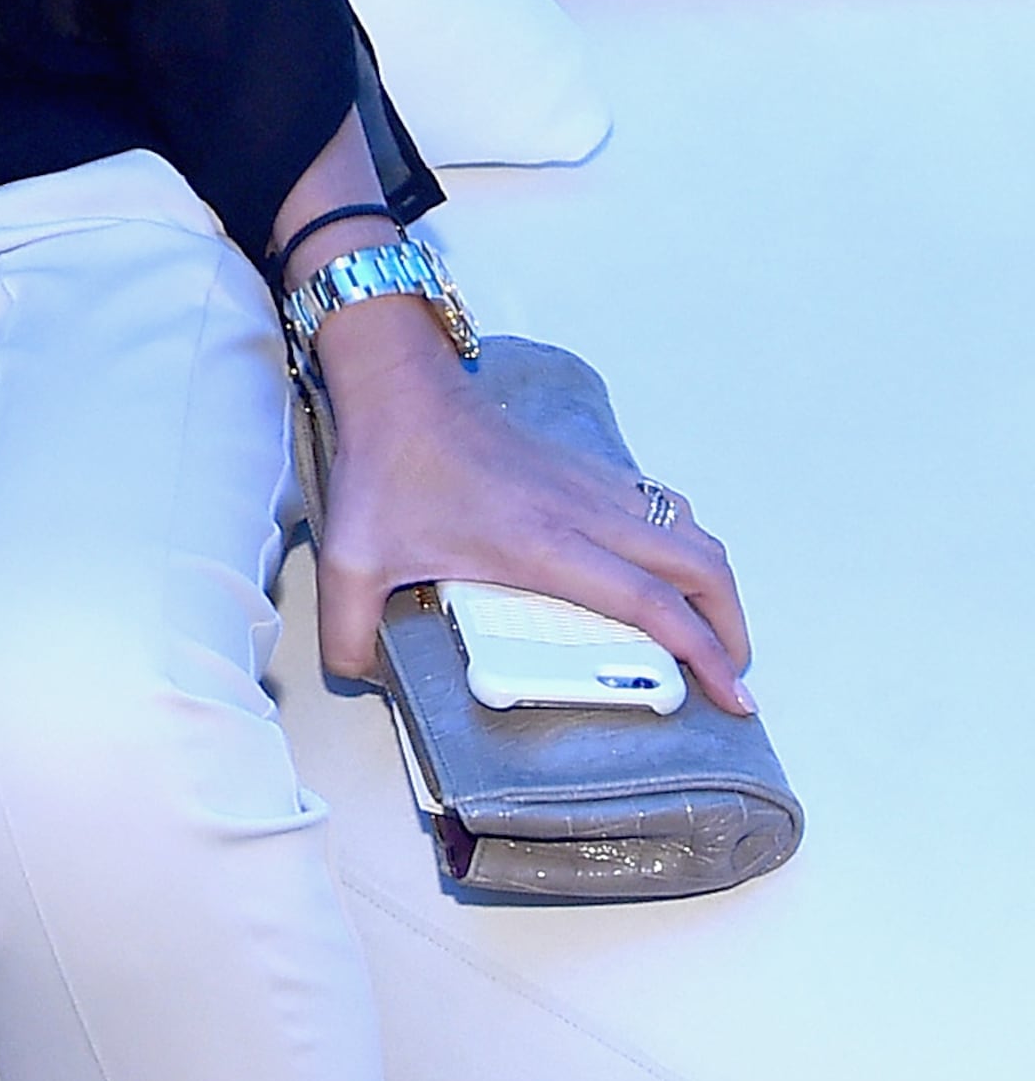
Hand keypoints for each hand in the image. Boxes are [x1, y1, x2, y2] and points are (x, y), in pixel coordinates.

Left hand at [307, 298, 757, 715]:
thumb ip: (347, 629)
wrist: (396, 384)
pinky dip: (686, 548)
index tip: (732, 696)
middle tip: (730, 674)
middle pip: (700, 566)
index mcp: (544, 543)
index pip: (650, 603)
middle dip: (732, 627)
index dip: (702, 653)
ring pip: (690, 532)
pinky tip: (666, 577)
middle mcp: (585, 512)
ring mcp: (592, 485)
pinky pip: (662, 509)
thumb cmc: (384, 466)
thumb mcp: (349, 555)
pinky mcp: (586, 469)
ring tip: (712, 633)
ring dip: (717, 585)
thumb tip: (360, 681)